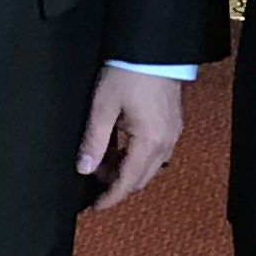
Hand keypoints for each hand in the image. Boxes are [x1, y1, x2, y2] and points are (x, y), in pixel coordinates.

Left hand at [75, 68, 184, 209]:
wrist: (154, 48)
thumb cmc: (128, 73)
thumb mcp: (103, 107)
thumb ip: (94, 141)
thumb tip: (84, 168)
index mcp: (149, 142)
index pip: (128, 182)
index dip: (110, 197)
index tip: (95, 207)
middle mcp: (166, 143)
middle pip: (141, 178)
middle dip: (117, 183)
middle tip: (93, 177)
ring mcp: (172, 133)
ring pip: (149, 166)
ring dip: (126, 169)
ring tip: (102, 158)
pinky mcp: (172, 124)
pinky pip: (155, 151)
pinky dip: (136, 156)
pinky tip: (118, 145)